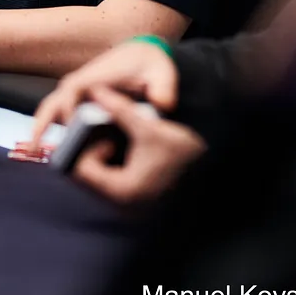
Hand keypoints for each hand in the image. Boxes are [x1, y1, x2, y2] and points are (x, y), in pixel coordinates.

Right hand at [30, 38, 177, 144]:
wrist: (141, 54)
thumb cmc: (149, 64)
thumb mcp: (161, 74)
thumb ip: (164, 89)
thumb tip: (162, 105)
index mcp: (92, 79)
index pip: (70, 95)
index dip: (67, 114)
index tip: (70, 132)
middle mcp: (77, 85)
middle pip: (50, 105)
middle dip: (40, 126)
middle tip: (33, 150)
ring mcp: (74, 93)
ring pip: (49, 112)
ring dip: (40, 130)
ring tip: (33, 153)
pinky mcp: (77, 101)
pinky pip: (56, 116)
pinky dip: (47, 129)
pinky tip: (43, 148)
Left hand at [70, 86, 205, 206]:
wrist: (214, 163)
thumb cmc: (183, 147)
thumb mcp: (147, 125)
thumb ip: (118, 108)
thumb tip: (96, 90)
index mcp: (124, 190)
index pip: (81, 171)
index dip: (86, 147)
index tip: (101, 131)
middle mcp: (124, 204)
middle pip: (87, 177)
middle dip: (93, 152)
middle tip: (109, 134)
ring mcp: (130, 205)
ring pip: (99, 180)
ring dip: (102, 158)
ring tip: (119, 139)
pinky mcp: (137, 200)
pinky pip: (112, 182)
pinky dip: (113, 164)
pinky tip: (129, 148)